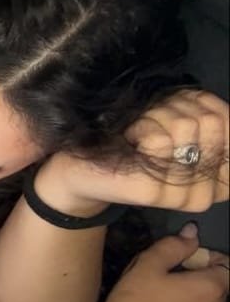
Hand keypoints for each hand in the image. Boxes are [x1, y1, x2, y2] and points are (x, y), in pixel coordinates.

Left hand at [43, 89, 229, 214]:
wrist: (84, 167)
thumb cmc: (134, 137)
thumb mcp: (179, 121)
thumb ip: (210, 118)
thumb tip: (223, 114)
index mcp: (219, 181)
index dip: (204, 104)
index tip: (178, 109)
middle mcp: (206, 194)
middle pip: (212, 121)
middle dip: (178, 106)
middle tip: (153, 119)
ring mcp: (181, 197)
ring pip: (186, 126)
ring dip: (157, 113)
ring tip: (140, 128)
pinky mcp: (153, 193)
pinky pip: (160, 140)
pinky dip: (142, 126)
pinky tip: (130, 138)